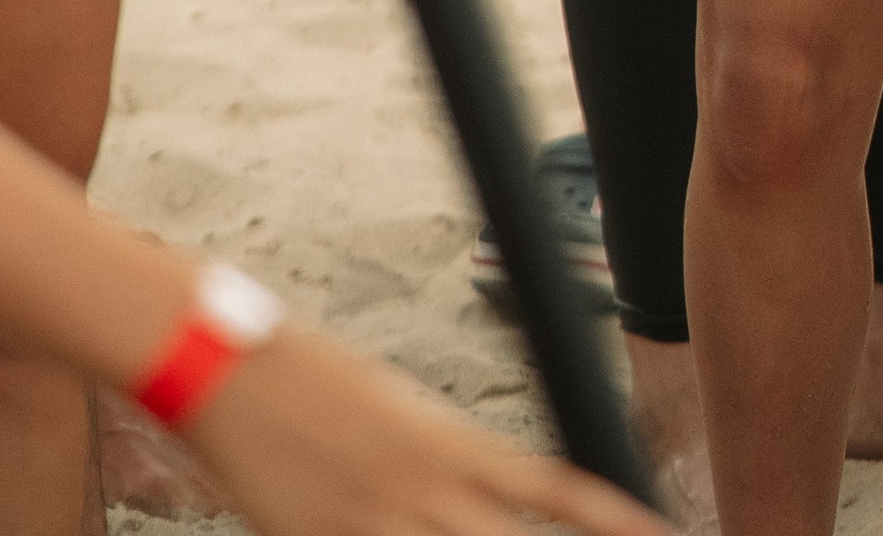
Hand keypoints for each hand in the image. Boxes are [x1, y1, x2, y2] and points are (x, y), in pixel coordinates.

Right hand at [185, 323, 657, 535]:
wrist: (222, 363)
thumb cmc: (308, 372)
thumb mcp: (394, 404)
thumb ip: (443, 460)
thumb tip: (478, 490)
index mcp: (449, 443)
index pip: (557, 491)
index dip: (615, 522)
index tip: (660, 535)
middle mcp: (423, 492)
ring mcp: (373, 527)